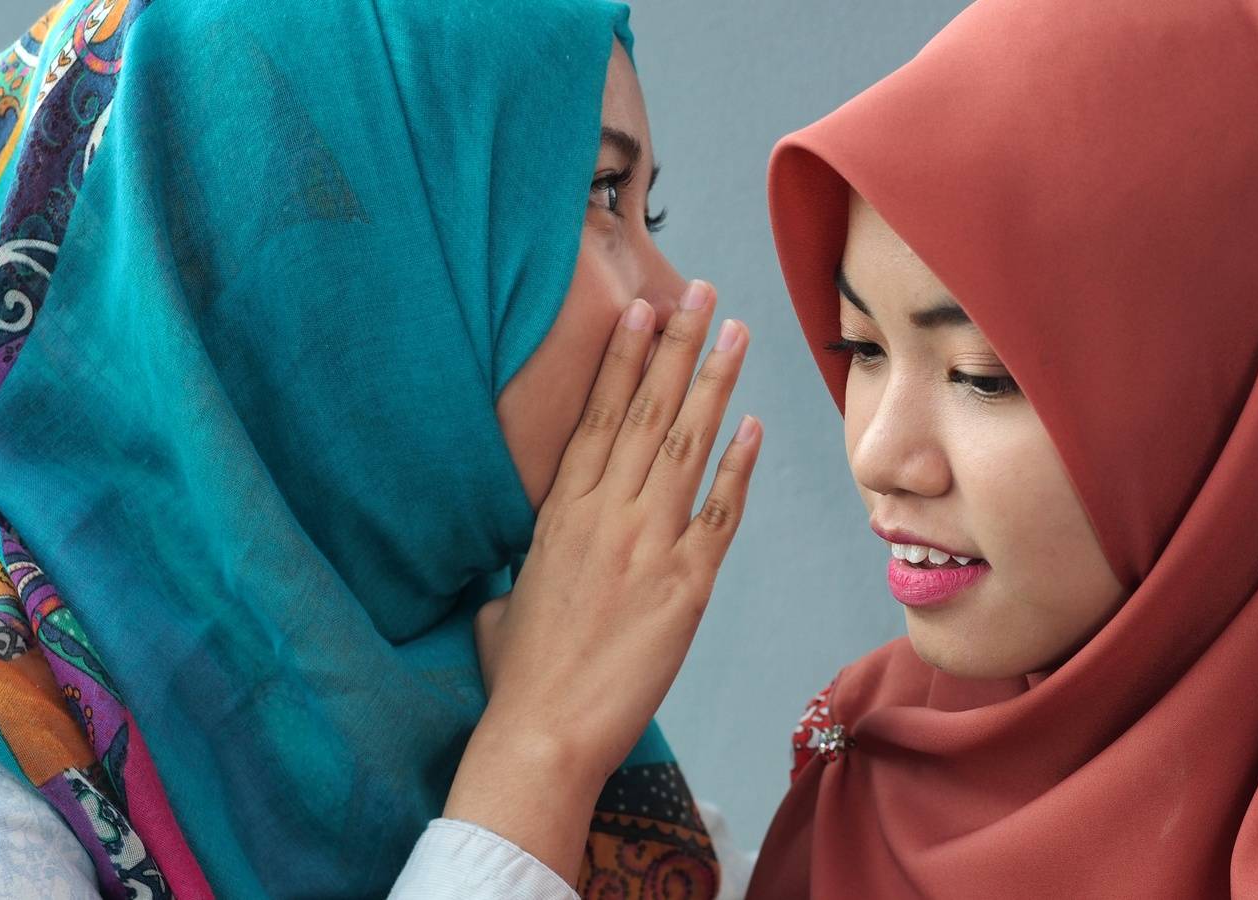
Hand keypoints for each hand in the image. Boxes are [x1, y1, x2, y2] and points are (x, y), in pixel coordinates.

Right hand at [445, 280, 759, 877]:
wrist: (543, 732)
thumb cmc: (518, 675)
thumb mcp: (504, 604)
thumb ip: (524, 570)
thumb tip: (520, 573)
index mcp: (560, 512)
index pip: (598, 416)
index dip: (622, 358)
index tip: (640, 309)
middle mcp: (605, 514)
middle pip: (647, 411)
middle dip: (675, 345)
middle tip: (700, 292)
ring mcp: (648, 544)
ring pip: (686, 445)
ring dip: (713, 383)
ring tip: (734, 332)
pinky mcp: (686, 585)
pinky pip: (718, 512)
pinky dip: (738, 467)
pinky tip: (753, 425)